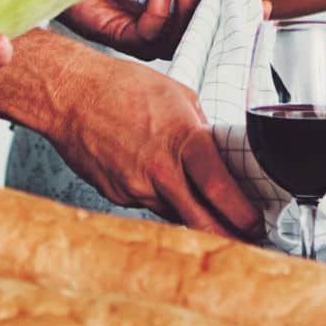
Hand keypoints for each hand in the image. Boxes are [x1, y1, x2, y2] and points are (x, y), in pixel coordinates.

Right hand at [46, 57, 262, 238]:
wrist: (70, 94)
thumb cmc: (119, 86)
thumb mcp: (177, 95)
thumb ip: (200, 128)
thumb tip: (217, 151)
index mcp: (182, 140)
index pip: (220, 190)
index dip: (242, 215)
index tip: (256, 223)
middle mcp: (159, 170)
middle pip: (201, 221)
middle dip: (227, 235)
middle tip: (244, 239)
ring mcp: (136, 187)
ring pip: (175, 214)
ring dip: (191, 214)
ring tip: (204, 207)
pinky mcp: (117, 195)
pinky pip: (148, 204)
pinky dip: (158, 198)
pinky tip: (155, 179)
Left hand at [58, 0, 202, 60]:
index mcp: (163, 11)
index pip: (196, 20)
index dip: (213, 7)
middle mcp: (151, 29)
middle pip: (188, 34)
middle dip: (200, 8)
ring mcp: (134, 37)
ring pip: (170, 39)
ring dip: (183, 10)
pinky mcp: (115, 36)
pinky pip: (145, 36)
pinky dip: (158, 14)